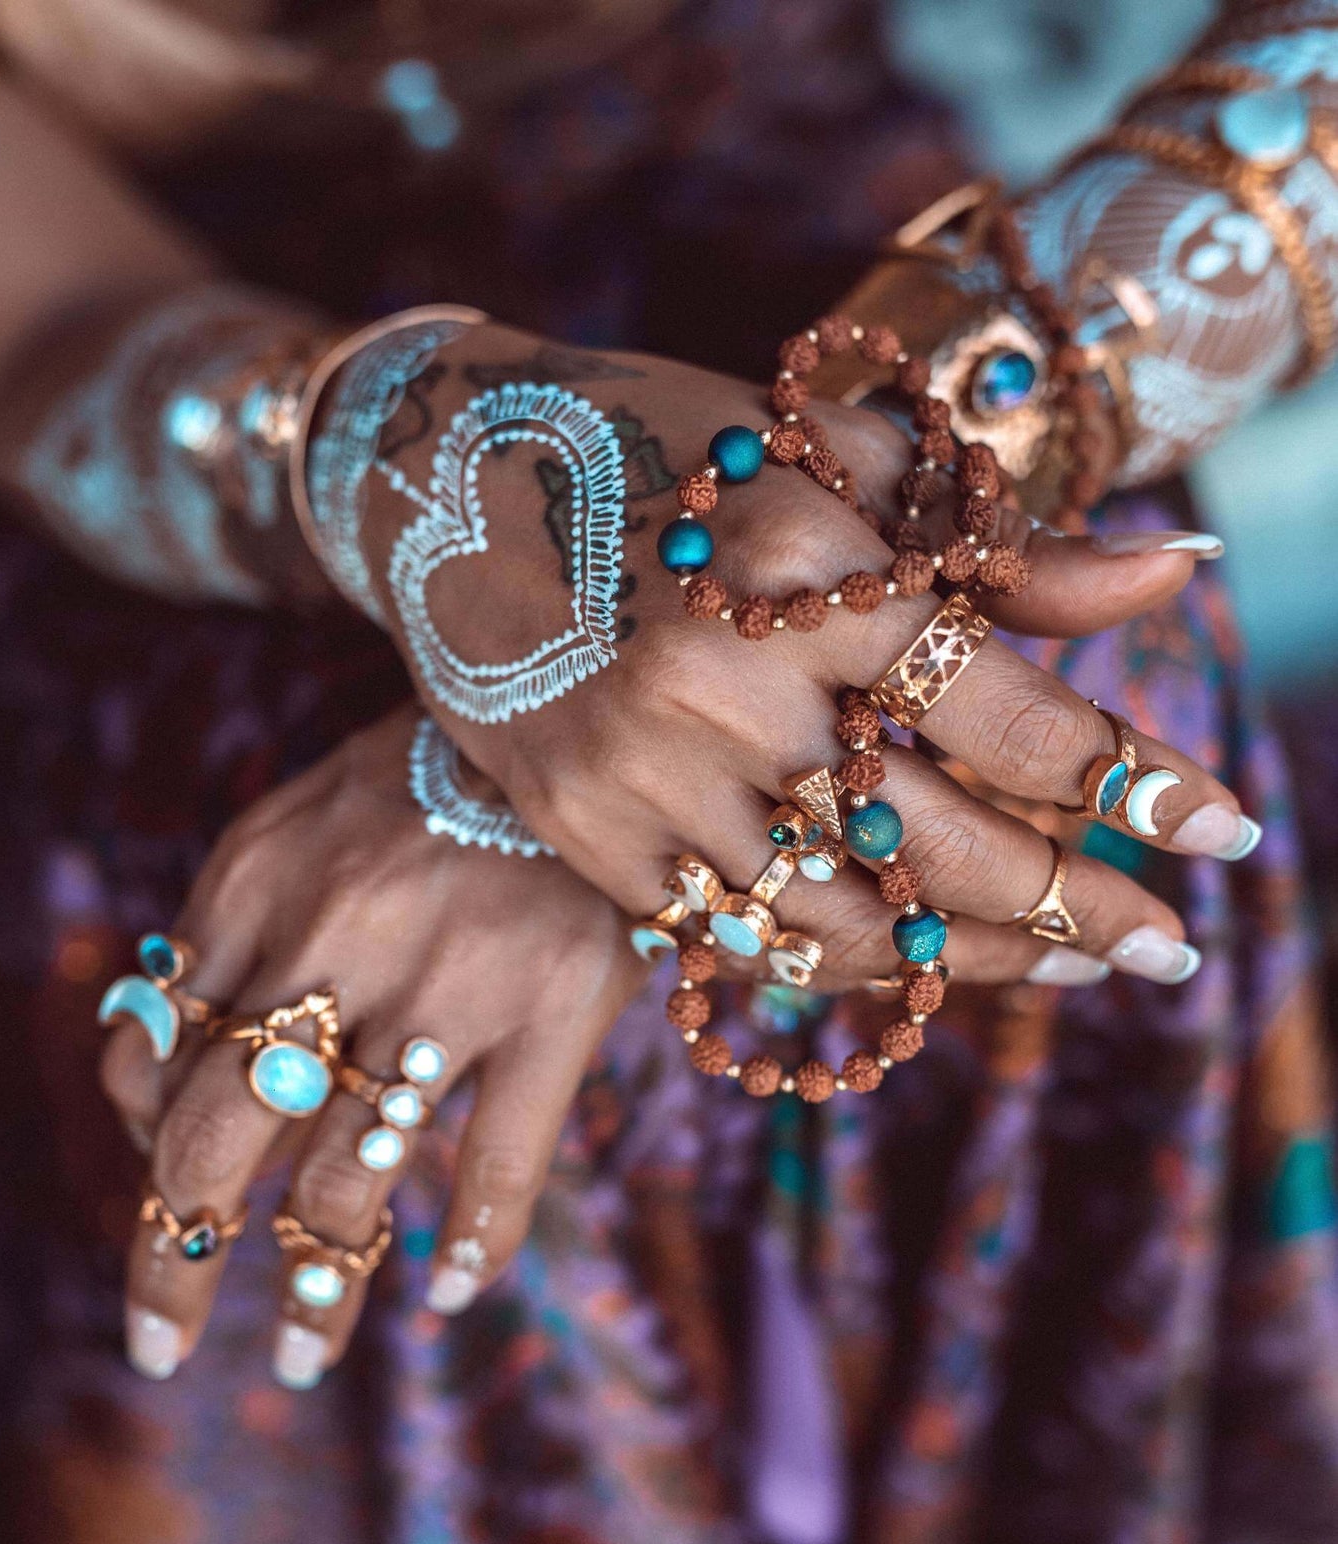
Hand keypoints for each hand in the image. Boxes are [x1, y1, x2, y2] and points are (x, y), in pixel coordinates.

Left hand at [100, 710, 641, 1387]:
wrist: (572, 702)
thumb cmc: (418, 783)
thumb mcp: (284, 831)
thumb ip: (217, 941)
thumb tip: (147, 1080)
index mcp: (255, 893)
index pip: (155, 1060)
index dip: (146, 1152)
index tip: (168, 1206)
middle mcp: (334, 943)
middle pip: (219, 1140)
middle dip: (175, 1262)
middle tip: (160, 1348)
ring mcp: (449, 983)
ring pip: (351, 1178)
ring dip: (321, 1288)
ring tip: (304, 1354)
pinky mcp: (556, 1007)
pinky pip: (501, 1164)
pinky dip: (473, 1242)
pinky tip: (450, 1286)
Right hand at [350, 323, 1250, 992]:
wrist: (446, 480)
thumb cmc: (666, 450)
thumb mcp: (837, 464)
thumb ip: (1001, 543)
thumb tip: (1169, 579)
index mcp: (806, 569)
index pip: (1008, 710)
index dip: (1133, 777)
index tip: (1223, 826)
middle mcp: (730, 689)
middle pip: (940, 843)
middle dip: (1079, 902)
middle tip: (1170, 943)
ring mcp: (652, 780)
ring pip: (847, 920)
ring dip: (978, 958)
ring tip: (1074, 965)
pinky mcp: (597, 840)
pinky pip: (748, 941)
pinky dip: (851, 965)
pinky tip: (927, 965)